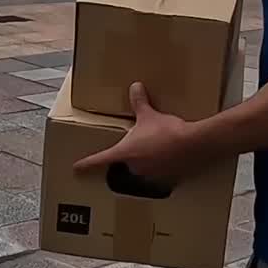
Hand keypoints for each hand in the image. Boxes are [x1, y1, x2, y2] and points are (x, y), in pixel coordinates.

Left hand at [73, 83, 199, 186]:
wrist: (191, 145)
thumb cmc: (166, 131)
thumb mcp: (149, 114)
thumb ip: (139, 102)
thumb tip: (135, 87)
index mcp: (125, 152)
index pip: (100, 160)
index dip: (86, 164)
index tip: (76, 169)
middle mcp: (133, 168)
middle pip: (122, 166)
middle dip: (126, 158)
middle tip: (134, 146)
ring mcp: (148, 176)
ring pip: (139, 171)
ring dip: (143, 162)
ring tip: (154, 150)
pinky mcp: (164, 181)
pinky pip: (156, 175)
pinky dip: (159, 167)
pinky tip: (168, 158)